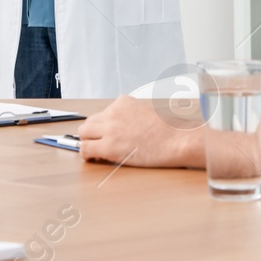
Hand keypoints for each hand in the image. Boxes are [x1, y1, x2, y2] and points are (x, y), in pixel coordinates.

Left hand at [77, 95, 204, 168]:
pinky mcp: (109, 146)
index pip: (103, 113)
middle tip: (101, 143)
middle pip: (90, 122)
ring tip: (98, 151)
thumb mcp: (147, 112)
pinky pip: (85, 149)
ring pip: (84, 133)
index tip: (108, 134)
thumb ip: (131, 116)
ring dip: (89, 142)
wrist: (176, 140)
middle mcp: (113, 112)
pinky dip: (86, 154)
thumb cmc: (168, 130)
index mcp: (123, 102)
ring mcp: (110, 129)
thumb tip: (123, 128)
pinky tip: (94, 158)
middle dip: (94, 133)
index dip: (104, 126)